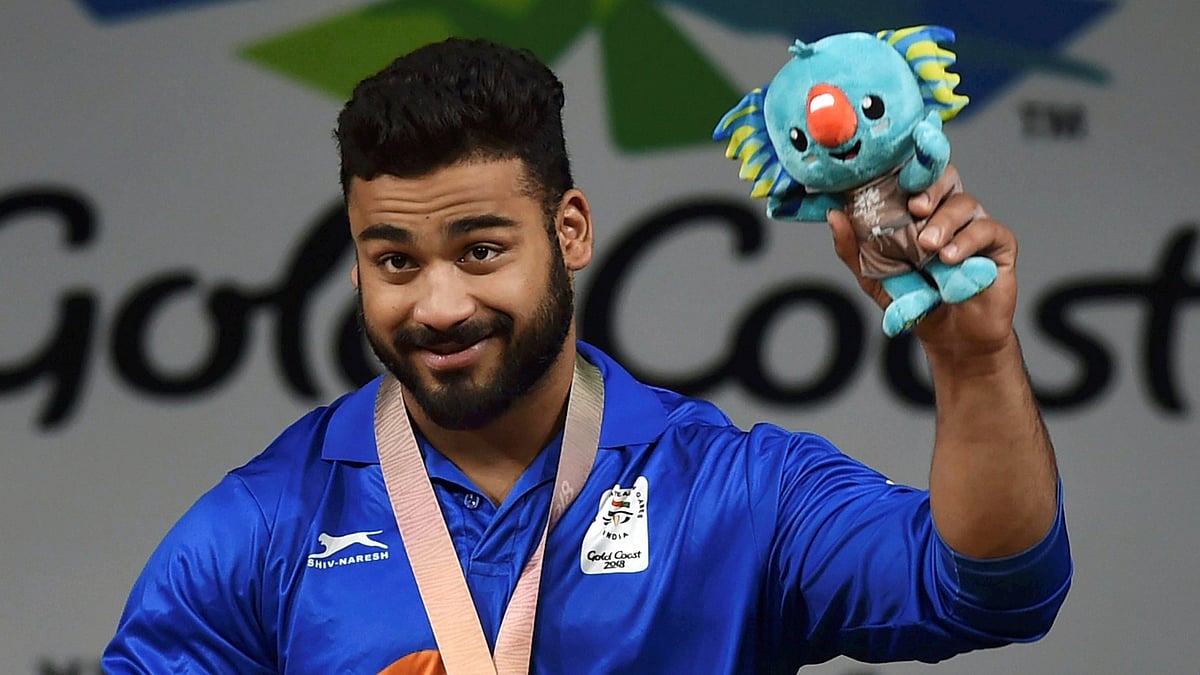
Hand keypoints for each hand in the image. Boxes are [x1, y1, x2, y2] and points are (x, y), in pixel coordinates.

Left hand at [827, 164, 1018, 360]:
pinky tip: (950, 258)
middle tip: (915, 208)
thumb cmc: (915, 298)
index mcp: (920, 211)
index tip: (892, 179)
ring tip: (929, 247)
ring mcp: (975, 225)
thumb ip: (853, 248)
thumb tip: (834, 215)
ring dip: (944, 223)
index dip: (907, 169)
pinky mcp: (999, 245)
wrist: (951, 336)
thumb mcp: (874, 276)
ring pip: (965, 203)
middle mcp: (949, 211)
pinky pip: (988, 230)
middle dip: (929, 187)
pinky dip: (968, 241)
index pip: (915, 176)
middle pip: (946, 176)